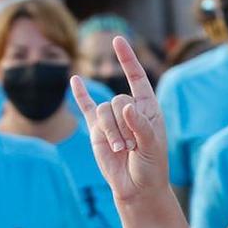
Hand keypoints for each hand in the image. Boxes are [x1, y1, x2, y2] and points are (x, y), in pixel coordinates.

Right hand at [72, 38, 168, 207]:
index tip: (118, 40)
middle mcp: (129, 109)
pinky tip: (75, 80)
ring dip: (112, 132)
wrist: (136, 187)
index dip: (127, 59)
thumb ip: (140, 127)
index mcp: (148, 108)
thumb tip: (126, 108)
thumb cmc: (151, 166)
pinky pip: (86, 108)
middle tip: (133, 146)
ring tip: (122, 150)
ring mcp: (111, 119)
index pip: (137, 77)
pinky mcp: (96, 130)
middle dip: (124, 125)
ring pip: (103, 112)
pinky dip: (80, 95)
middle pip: (118, 100)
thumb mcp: (153, 147)